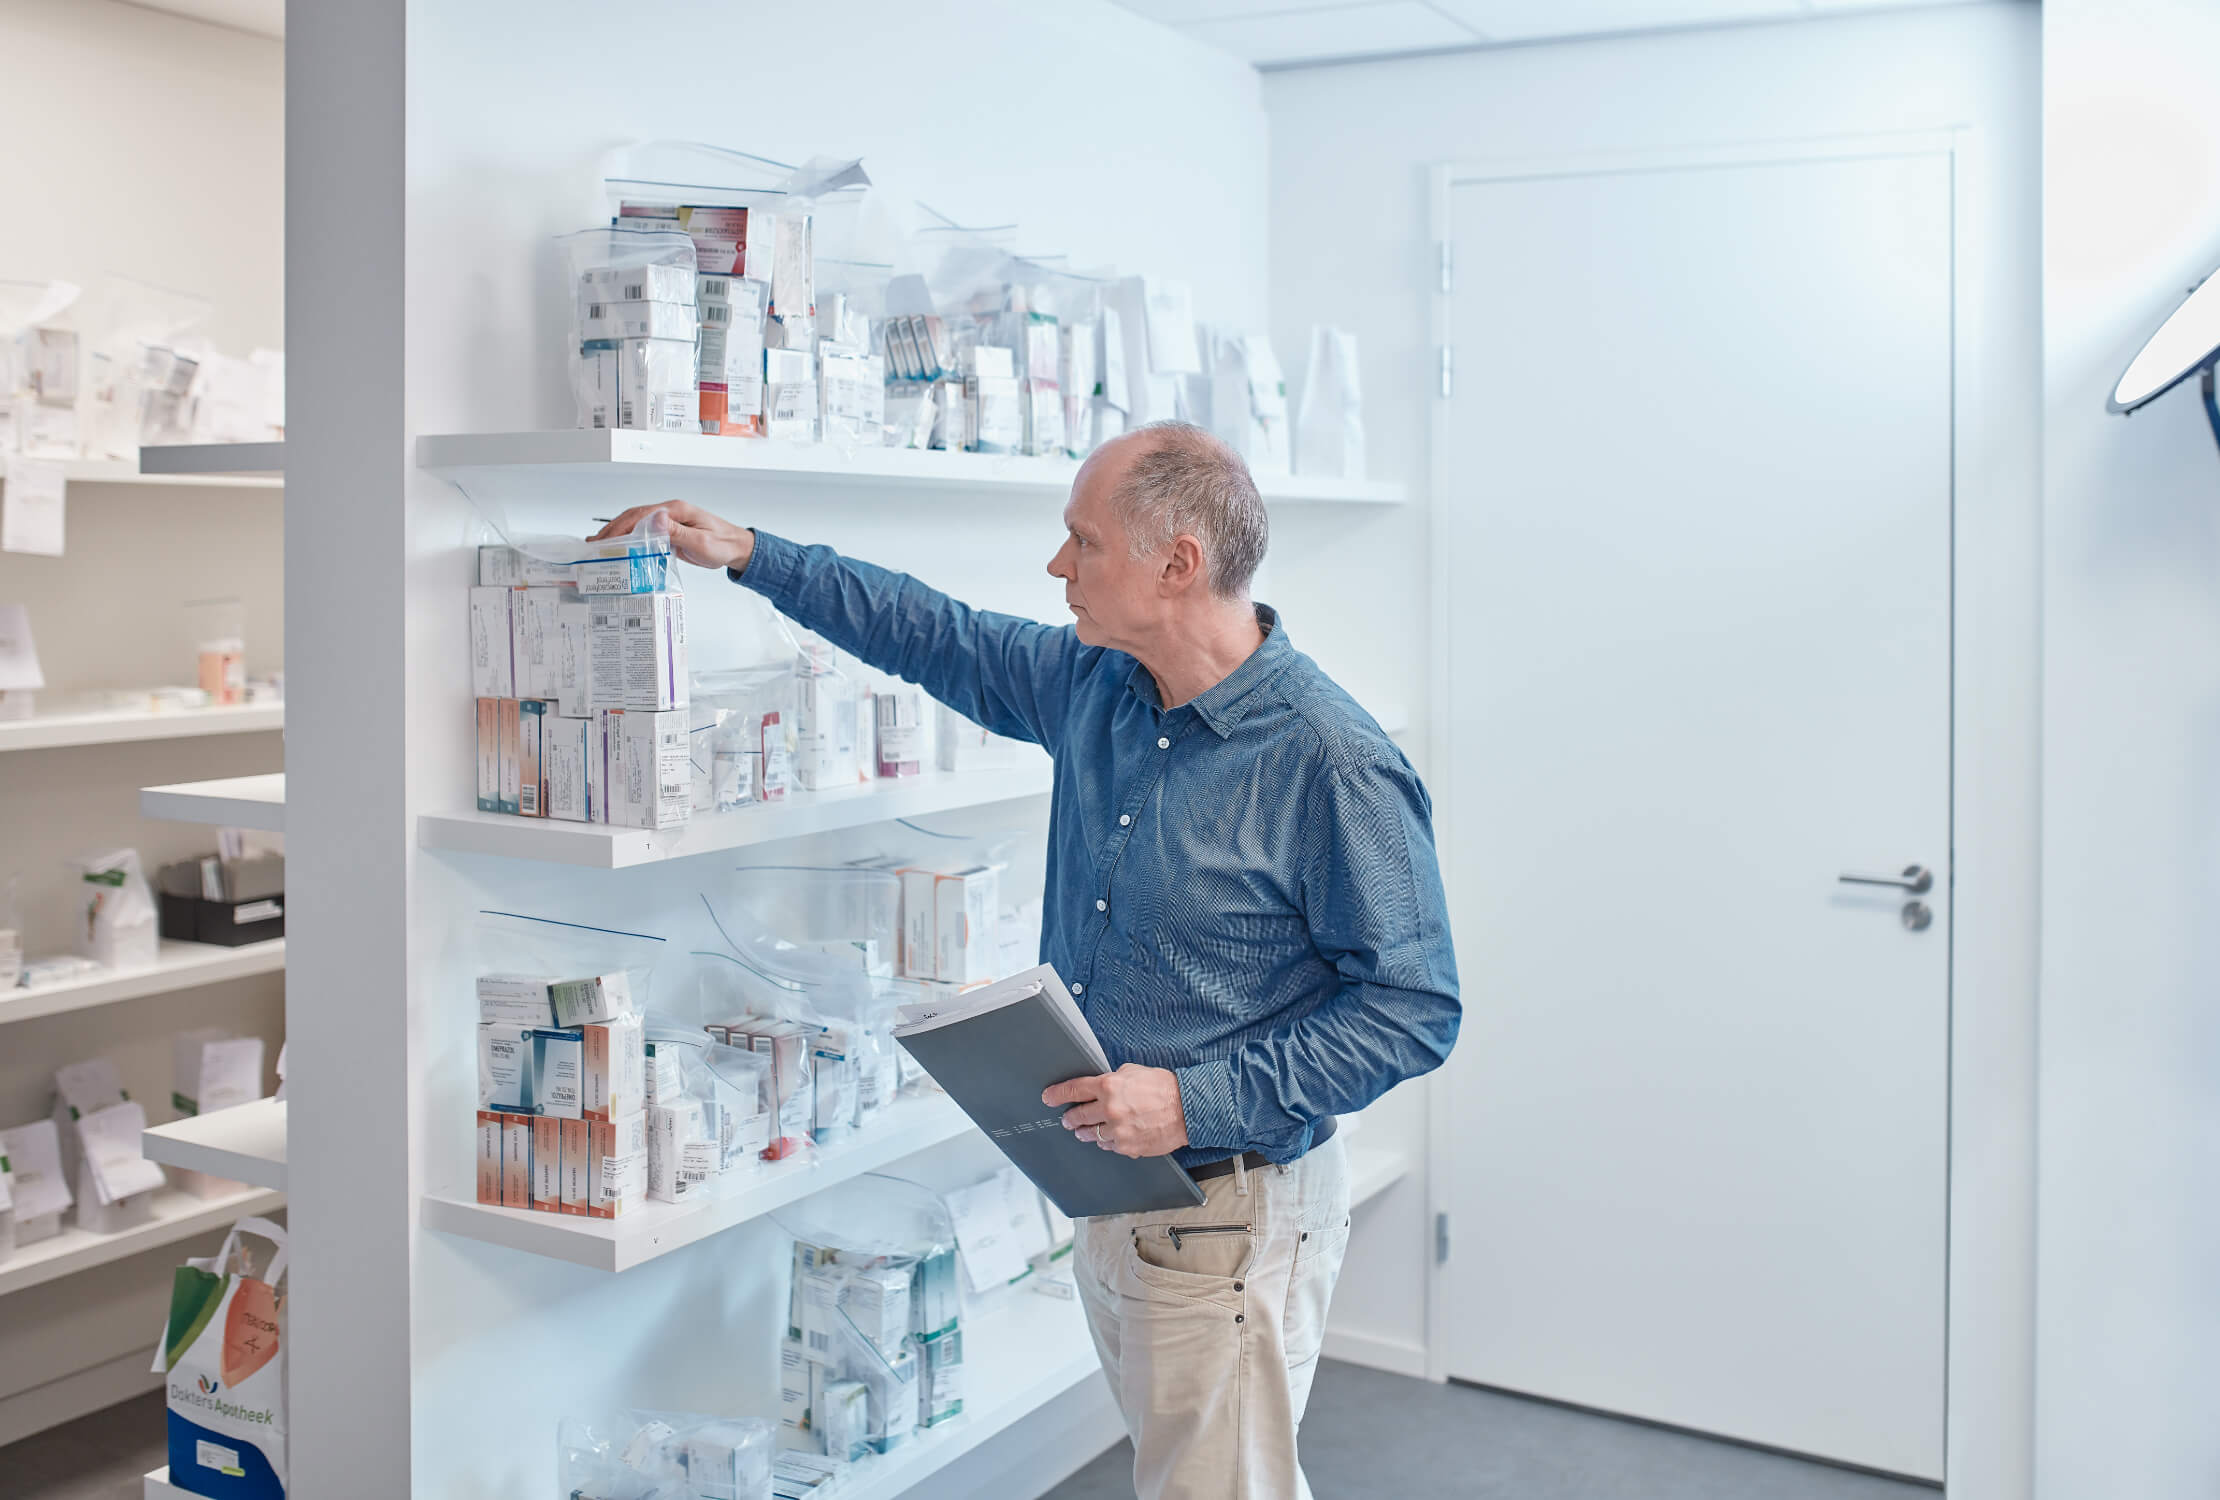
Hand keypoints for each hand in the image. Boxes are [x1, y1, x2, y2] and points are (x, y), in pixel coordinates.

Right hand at [590, 501, 754, 572]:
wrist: (736, 548)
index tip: (606, 538)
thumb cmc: (723, 545)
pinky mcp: (670, 532)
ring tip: (600, 545)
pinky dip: (630, 539)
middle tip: (594, 543)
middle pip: (634, 517)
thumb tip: (655, 519)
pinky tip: (620, 548)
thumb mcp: (701, 541)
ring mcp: (669, 521)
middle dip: (612, 529)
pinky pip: (645, 533)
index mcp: (676, 510)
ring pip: (637, 524)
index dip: (621, 526)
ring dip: (618, 534)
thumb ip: (677, 531)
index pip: (641, 515)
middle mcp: (670, 513)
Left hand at [1043, 1064, 1188, 1158]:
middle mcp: (1110, 1109)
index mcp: (1109, 1086)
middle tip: (1067, 1119)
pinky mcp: (1127, 1147)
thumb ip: (1113, 1079)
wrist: (1187, 1109)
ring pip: (1091, 1134)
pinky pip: (1109, 1146)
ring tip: (1085, 1130)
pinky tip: (1113, 1136)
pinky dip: (1108, 1141)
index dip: (1057, 1094)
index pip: (1074, 1089)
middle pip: (1077, 1116)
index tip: (1048, 1098)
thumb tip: (1099, 1085)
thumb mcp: (1134, 1072)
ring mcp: (1118, 1131)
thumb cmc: (1164, 1088)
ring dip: (1086, 1132)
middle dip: (1069, 1118)